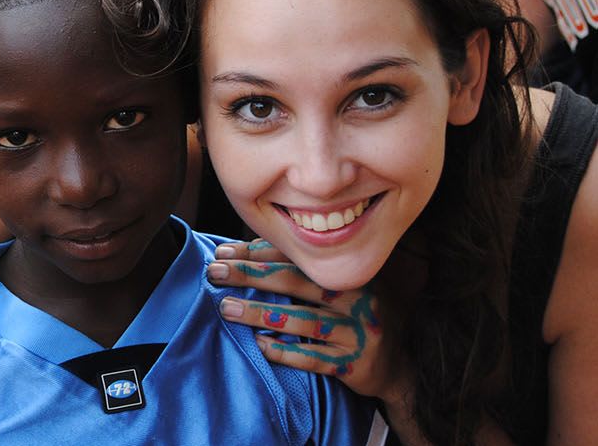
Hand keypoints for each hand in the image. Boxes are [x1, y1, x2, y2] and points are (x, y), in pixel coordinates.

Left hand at [206, 239, 401, 399]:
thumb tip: (249, 252)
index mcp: (349, 274)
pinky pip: (314, 357)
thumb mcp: (345, 290)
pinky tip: (259, 345)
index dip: (259, 252)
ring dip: (260, 313)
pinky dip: (285, 352)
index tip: (224, 251)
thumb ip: (306, 273)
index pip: (299, 257)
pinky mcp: (354, 364)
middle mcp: (356, 299)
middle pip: (296, 282)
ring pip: (302, 320)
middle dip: (251, 275)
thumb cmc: (361, 319)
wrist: (404, 367)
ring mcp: (357, 332)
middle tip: (215, 272)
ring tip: (226, 308)